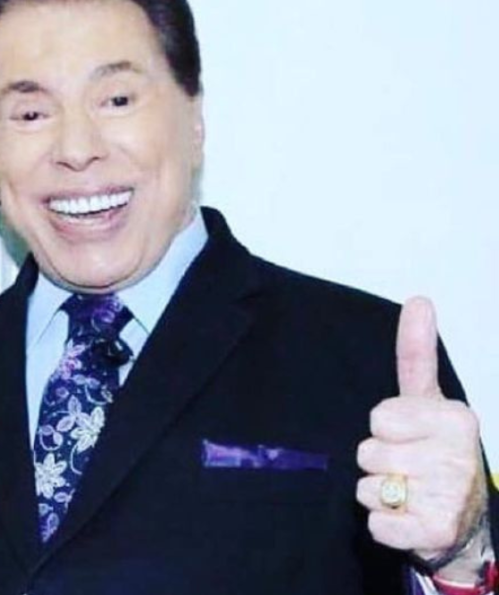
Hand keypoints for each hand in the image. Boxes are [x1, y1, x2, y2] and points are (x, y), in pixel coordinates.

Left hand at [356, 297, 490, 580]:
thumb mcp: (428, 402)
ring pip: (367, 489)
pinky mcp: (436, 531)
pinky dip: (384, 526)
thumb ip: (417, 354)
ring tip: (407, 495)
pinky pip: (377, 524)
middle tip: (406, 471)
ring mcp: (450, 495)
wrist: (464, 524)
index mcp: (456, 419)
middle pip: (368, 453)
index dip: (384, 431)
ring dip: (379, 496)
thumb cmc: (437, 456)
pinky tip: (407, 521)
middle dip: (378, 465)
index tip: (407, 438)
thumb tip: (419, 300)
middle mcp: (458, 456)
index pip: (379, 418)